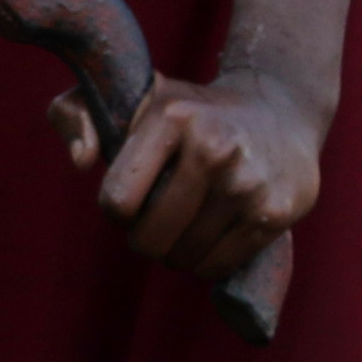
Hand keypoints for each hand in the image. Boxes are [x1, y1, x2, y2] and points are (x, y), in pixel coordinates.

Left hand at [48, 70, 325, 281]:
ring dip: (178, 252)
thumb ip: (78, 112)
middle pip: (149, 239)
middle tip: (159, 219)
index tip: (132, 198)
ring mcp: (246, 183)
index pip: (117, 200)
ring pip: (184, 258)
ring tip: (189, 223)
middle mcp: (213, 147)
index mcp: (172, 116)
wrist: (283, 108)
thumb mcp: (136, 94)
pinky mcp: (274, 213)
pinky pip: (217, 266)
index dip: (117, 210)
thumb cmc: (193, 111)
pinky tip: (214, 235)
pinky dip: (207, 263)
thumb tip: (80, 160)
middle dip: (146, 238)